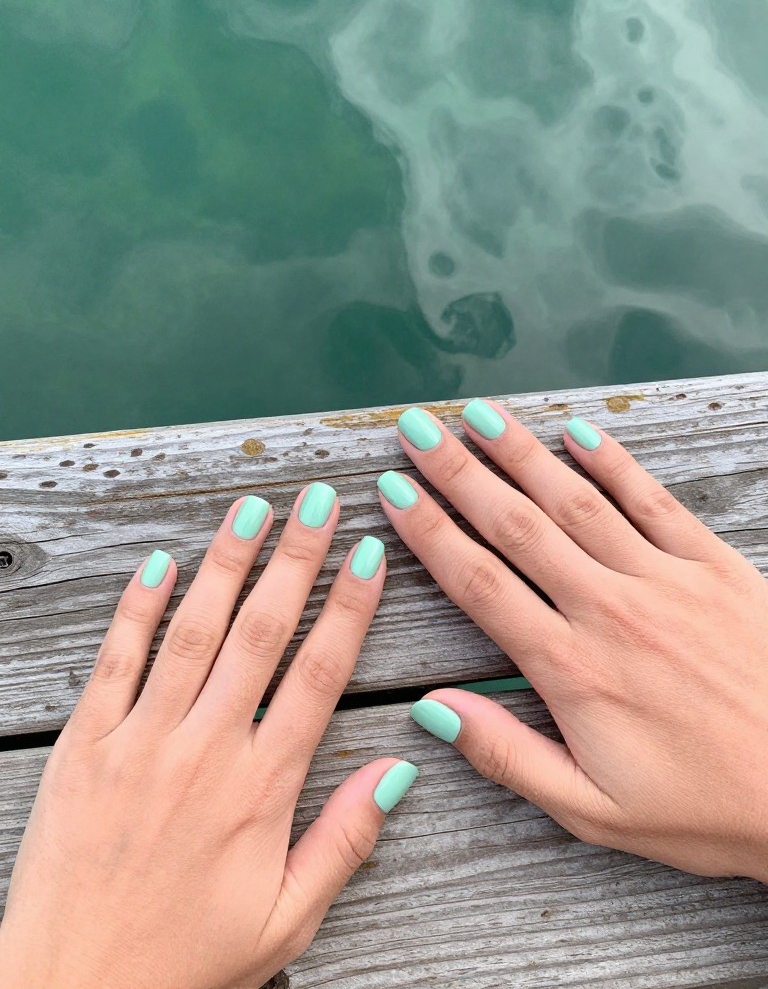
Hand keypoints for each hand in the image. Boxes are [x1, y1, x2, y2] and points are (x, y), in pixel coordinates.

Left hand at [0, 487, 417, 988]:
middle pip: (262, 633)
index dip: (349, 608)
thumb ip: (345, 839)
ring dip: (226, 563)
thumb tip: (399, 768)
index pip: (319, 674)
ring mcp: (141, 740)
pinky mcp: (86, 745)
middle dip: (296, 559)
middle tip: (318, 502)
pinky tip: (162, 562)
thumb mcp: (286, 919)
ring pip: (193, 632)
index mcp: (261, 789)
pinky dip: (138, 608)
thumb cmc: (187, 961)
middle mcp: (205, 750)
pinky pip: (116, 661)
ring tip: (252, 508)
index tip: (368, 554)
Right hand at [379, 402, 767, 880]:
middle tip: (418, 429)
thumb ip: (507, 755)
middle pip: (517, 525)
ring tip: (479, 415)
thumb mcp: (592, 810)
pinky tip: (579, 432)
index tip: (396, 490)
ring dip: (523, 453)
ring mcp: (665, 580)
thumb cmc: (705, 808)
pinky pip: (654, 501)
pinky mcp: (715, 567)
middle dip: (459, 472)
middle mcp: (610, 610)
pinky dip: (614, 462)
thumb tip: (433, 710)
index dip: (430, 530)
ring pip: (576, 500)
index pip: (479, 582)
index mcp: (573, 669)